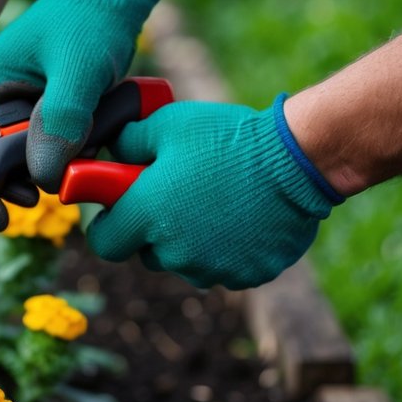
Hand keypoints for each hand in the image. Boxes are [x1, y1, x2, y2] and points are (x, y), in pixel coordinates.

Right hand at [0, 0, 179, 191]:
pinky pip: (41, 146)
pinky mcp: (41, 110)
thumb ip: (60, 117)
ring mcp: (17, 104)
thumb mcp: (79, 69)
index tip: (12, 203)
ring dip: (40, 171)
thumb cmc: (92, 21)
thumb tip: (44, 176)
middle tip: (42, 194)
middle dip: (13, 181)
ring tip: (64, 177)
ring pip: (19, 156)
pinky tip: (78, 160)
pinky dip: (57, 158)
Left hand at [85, 97, 344, 289]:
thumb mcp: (165, 125)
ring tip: (214, 201)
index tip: (119, 209)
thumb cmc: (225, 137)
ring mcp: (213, 269)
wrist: (296, 159)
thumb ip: (126, 143)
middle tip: (174, 195)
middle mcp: (175, 252)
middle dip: (152, 230)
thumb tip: (110, 155)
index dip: (108, 225)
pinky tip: (242, 216)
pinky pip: (224, 268)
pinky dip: (227, 250)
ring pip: (186, 263)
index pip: (104, 243)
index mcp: (147, 216)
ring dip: (190, 242)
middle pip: (146, 253)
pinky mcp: (248, 276)